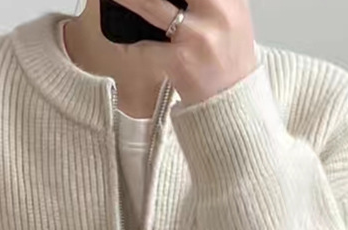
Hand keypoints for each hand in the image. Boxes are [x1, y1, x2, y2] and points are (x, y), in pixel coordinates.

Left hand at [112, 0, 257, 106]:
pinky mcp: (180, 60)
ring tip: (114, 0)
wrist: (233, 102)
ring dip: (128, 1)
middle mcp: (217, 11)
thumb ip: (210, 0)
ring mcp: (197, 35)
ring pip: (150, 5)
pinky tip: (122, 41)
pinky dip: (130, 45)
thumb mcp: (232, 17)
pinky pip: (145, 47)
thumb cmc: (229, 61)